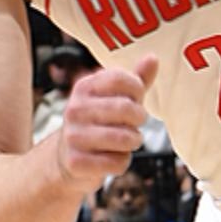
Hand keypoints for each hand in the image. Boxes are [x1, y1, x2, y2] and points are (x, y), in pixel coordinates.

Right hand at [54, 55, 156, 193]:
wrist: (67, 157)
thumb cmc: (100, 122)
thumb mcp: (116, 97)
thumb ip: (136, 79)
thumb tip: (153, 58)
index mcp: (85, 87)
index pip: (121, 78)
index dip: (137, 90)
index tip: (137, 99)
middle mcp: (75, 109)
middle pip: (125, 108)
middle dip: (139, 118)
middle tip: (136, 123)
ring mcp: (73, 136)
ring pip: (123, 138)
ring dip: (134, 141)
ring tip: (129, 140)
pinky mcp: (75, 163)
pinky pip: (116, 163)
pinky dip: (123, 162)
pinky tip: (115, 157)